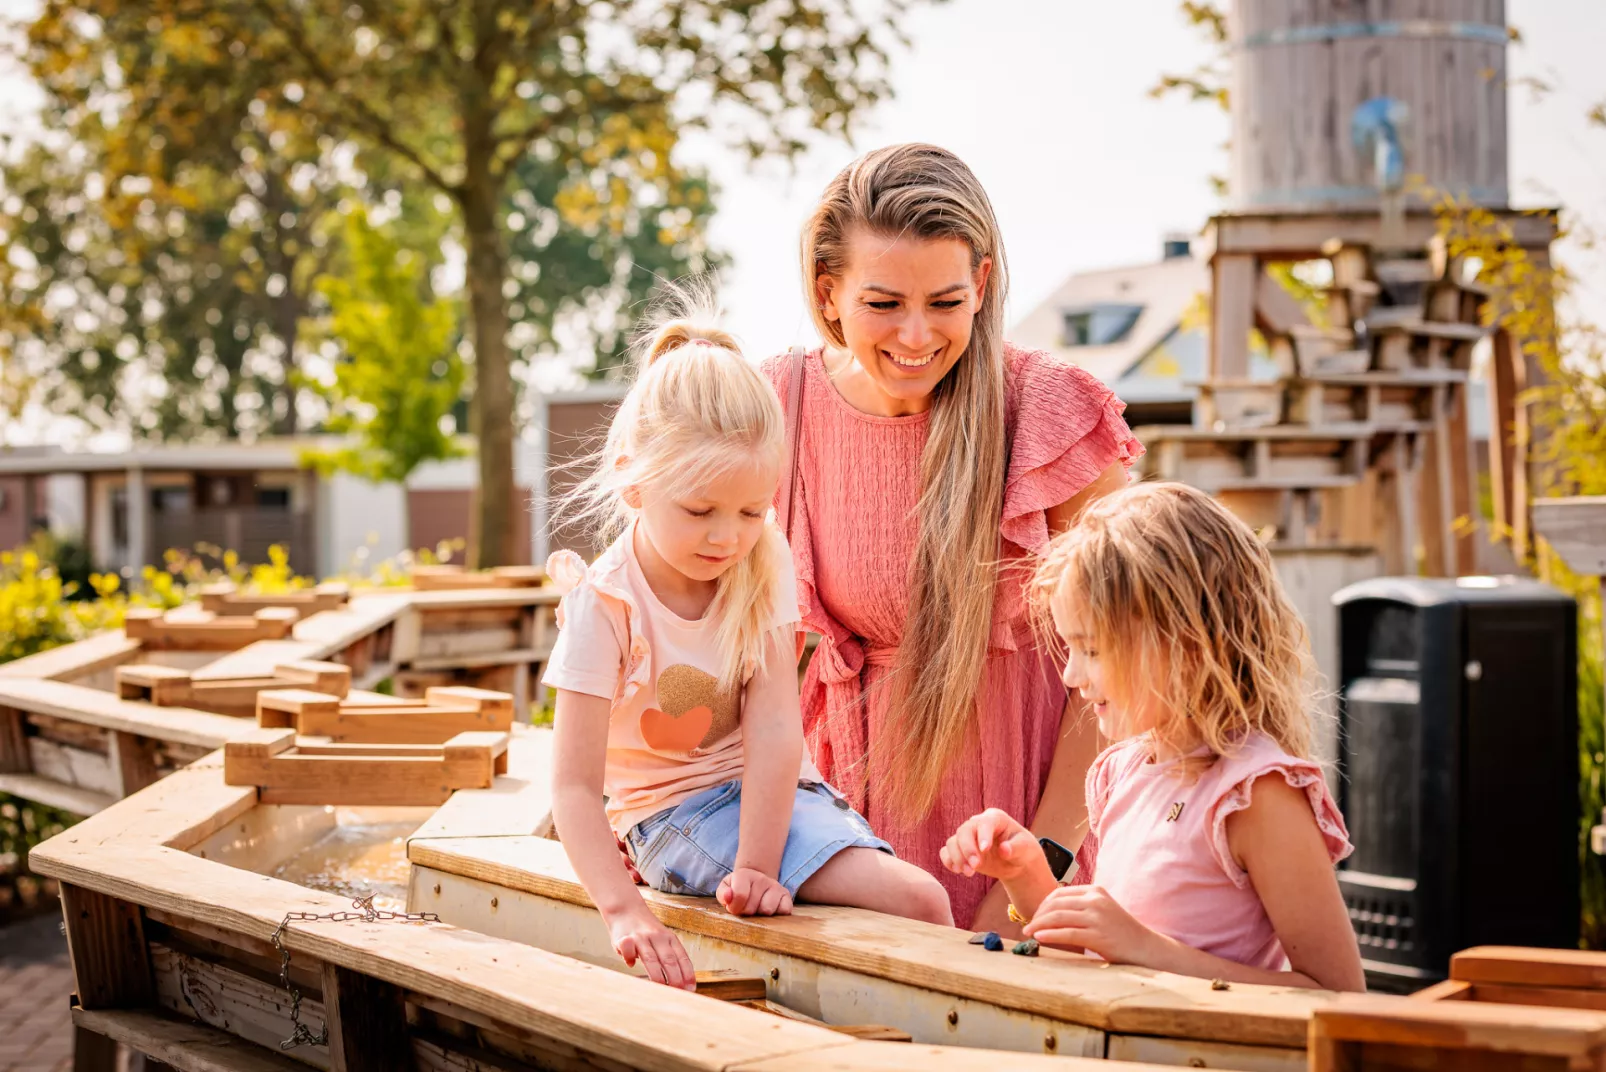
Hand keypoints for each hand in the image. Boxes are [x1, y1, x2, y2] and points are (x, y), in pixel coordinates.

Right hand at [607, 908, 694, 989]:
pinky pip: (628, 950)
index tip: (691, 989)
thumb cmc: (645, 930)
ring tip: (661, 989)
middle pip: (669, 960)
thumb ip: (669, 956)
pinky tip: (631, 965)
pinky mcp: (625, 938)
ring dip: (657, 976)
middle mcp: (657, 937)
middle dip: (675, 978)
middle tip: (678, 993)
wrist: (626, 908)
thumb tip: (681, 983)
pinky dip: (630, 958)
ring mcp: (641, 937)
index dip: (688, 974)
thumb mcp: (662, 939)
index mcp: (670, 938)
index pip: (682, 957)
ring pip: (651, 959)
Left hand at [716, 867, 793, 916]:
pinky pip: (784, 910)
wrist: (755, 882)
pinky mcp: (786, 896)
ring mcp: (776, 886)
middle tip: (746, 907)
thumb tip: (728, 897)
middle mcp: (762, 878)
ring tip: (757, 908)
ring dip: (760, 915)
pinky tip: (770, 910)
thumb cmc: (737, 889)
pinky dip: (777, 915)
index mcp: (744, 875)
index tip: (733, 908)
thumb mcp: (725, 888)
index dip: (734, 907)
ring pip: (767, 910)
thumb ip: (723, 894)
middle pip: (752, 908)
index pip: (740, 895)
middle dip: (746, 912)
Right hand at [939, 808, 1039, 881]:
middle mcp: (978, 824)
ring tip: (969, 873)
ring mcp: (968, 837)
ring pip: (953, 842)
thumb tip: (1004, 849)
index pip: (984, 823)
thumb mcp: (1025, 849)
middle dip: (967, 849)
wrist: (1015, 862)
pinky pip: (946, 852)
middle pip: (964, 831)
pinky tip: (958, 870)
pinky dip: (948, 861)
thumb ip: (1016, 848)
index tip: (985, 850)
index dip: (983, 835)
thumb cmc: (1023, 850)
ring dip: (958, 858)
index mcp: (995, 818)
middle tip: (976, 867)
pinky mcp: (961, 850)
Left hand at [1023, 885, 1163, 965]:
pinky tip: (1040, 938)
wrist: (1146, 948)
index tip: (1035, 916)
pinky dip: (1050, 935)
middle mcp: (1096, 900)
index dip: (1042, 905)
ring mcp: (1098, 917)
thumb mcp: (1102, 910)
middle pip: (1056, 904)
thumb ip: (1081, 906)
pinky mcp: (1099, 935)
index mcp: (1095, 890)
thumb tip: (1050, 912)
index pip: (1060, 893)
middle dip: (1038, 915)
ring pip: (1058, 917)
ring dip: (1039, 925)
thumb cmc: (1120, 932)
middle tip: (1027, 927)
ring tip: (1029, 933)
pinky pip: (1067, 933)